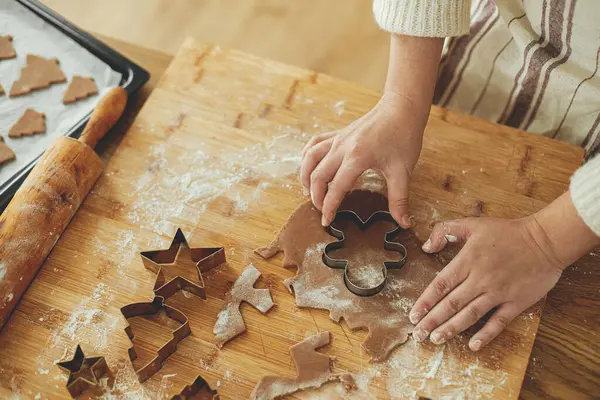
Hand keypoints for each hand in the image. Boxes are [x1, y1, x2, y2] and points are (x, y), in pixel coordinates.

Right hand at [301, 92, 426, 227]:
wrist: (402, 107)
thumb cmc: (404, 136)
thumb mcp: (403, 171)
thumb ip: (399, 199)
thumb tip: (404, 223)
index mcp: (357, 158)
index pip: (336, 188)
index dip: (329, 208)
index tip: (326, 222)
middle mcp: (342, 147)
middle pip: (317, 175)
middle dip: (316, 196)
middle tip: (321, 210)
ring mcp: (338, 138)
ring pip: (310, 158)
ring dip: (306, 176)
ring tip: (308, 192)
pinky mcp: (338, 133)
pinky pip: (314, 144)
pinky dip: (308, 157)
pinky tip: (310, 167)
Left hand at [410, 192, 599, 350]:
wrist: (546, 240)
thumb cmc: (508, 232)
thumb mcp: (473, 224)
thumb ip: (446, 231)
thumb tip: (426, 246)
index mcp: (468, 261)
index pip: (440, 285)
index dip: (425, 302)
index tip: (413, 315)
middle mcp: (480, 279)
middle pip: (451, 304)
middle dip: (432, 321)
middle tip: (419, 335)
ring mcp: (498, 292)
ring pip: (470, 315)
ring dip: (451, 329)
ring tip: (436, 340)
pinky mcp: (516, 302)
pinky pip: (498, 322)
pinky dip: (486, 334)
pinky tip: (473, 345)